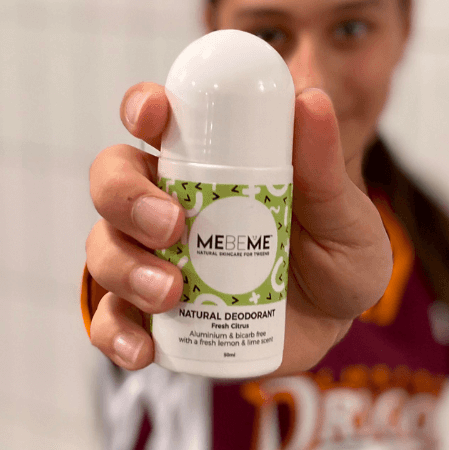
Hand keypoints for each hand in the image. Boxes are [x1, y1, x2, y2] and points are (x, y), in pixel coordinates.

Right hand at [85, 82, 392, 375]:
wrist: (339, 326)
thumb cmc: (339, 255)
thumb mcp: (344, 214)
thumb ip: (325, 167)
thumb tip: (312, 100)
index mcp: (206, 163)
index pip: (155, 121)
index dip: (141, 108)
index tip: (152, 118)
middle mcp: (165, 204)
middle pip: (112, 182)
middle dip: (125, 197)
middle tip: (172, 226)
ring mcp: (152, 260)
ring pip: (104, 248)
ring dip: (124, 267)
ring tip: (172, 292)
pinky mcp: (152, 317)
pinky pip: (110, 322)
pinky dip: (114, 334)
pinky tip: (142, 348)